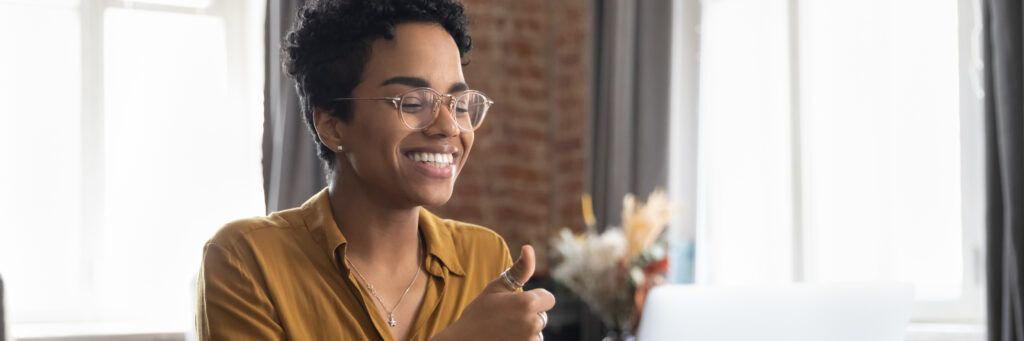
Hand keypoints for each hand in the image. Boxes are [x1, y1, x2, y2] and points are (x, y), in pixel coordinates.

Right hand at [433, 245, 555, 340]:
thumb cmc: (478, 313)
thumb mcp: (497, 287)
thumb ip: (519, 269)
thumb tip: (529, 247)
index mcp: (528, 303)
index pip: (548, 298)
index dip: (535, 298)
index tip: (518, 302)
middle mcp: (533, 323)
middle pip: (542, 315)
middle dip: (529, 315)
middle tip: (505, 317)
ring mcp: (530, 340)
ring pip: (536, 331)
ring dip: (526, 330)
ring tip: (504, 330)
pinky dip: (522, 340)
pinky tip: (506, 338)